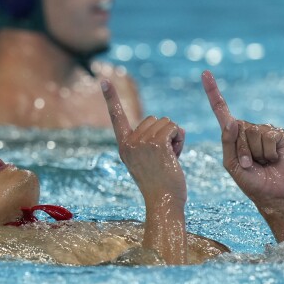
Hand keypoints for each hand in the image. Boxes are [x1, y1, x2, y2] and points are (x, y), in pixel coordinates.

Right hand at [102, 79, 187, 264]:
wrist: (163, 203)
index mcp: (124, 146)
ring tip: (170, 158)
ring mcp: (142, 142)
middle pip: (153, 119)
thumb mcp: (146, 162)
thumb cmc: (160, 186)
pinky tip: (176, 156)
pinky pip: (174, 128)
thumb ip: (147, 142)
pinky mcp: (157, 143)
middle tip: (164, 156)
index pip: (116, 117)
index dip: (111, 98)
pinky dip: (180, 139)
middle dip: (164, 133)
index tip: (104, 80)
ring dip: (174, 137)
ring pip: (166, 122)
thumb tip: (162, 123)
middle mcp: (130, 142)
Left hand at [201, 70, 283, 209]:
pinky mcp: (279, 134)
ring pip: (253, 133)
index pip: (221, 109)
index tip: (205, 73)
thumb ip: (227, 143)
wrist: (274, 195)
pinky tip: (273, 159)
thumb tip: (232, 121)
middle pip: (238, 128)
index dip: (213, 91)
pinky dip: (268, 152)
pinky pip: (268, 136)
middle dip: (242, 150)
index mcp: (232, 134)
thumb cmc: (250, 181)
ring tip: (262, 163)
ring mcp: (263, 130)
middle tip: (250, 164)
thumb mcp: (231, 164)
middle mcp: (247, 128)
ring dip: (256, 153)